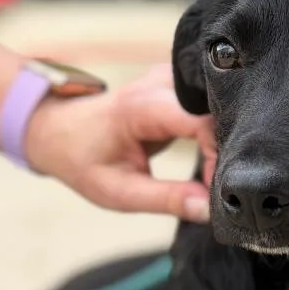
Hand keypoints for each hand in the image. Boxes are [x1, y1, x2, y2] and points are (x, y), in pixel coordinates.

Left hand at [24, 64, 215, 222]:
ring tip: (224, 167)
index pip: (202, 122)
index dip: (218, 155)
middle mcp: (160, 83)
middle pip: (216, 107)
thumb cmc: (83, 159)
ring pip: (218, 102)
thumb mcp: (121, 192)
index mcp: (143, 106)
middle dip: (229, 145)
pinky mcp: (178, 85)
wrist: (57, 129)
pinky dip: (218, 128)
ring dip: (227, 135)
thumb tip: (210, 210)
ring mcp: (170, 79)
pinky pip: (210, 103)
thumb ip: (167, 200)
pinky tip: (218, 151)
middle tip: (231, 180)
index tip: (219, 187)